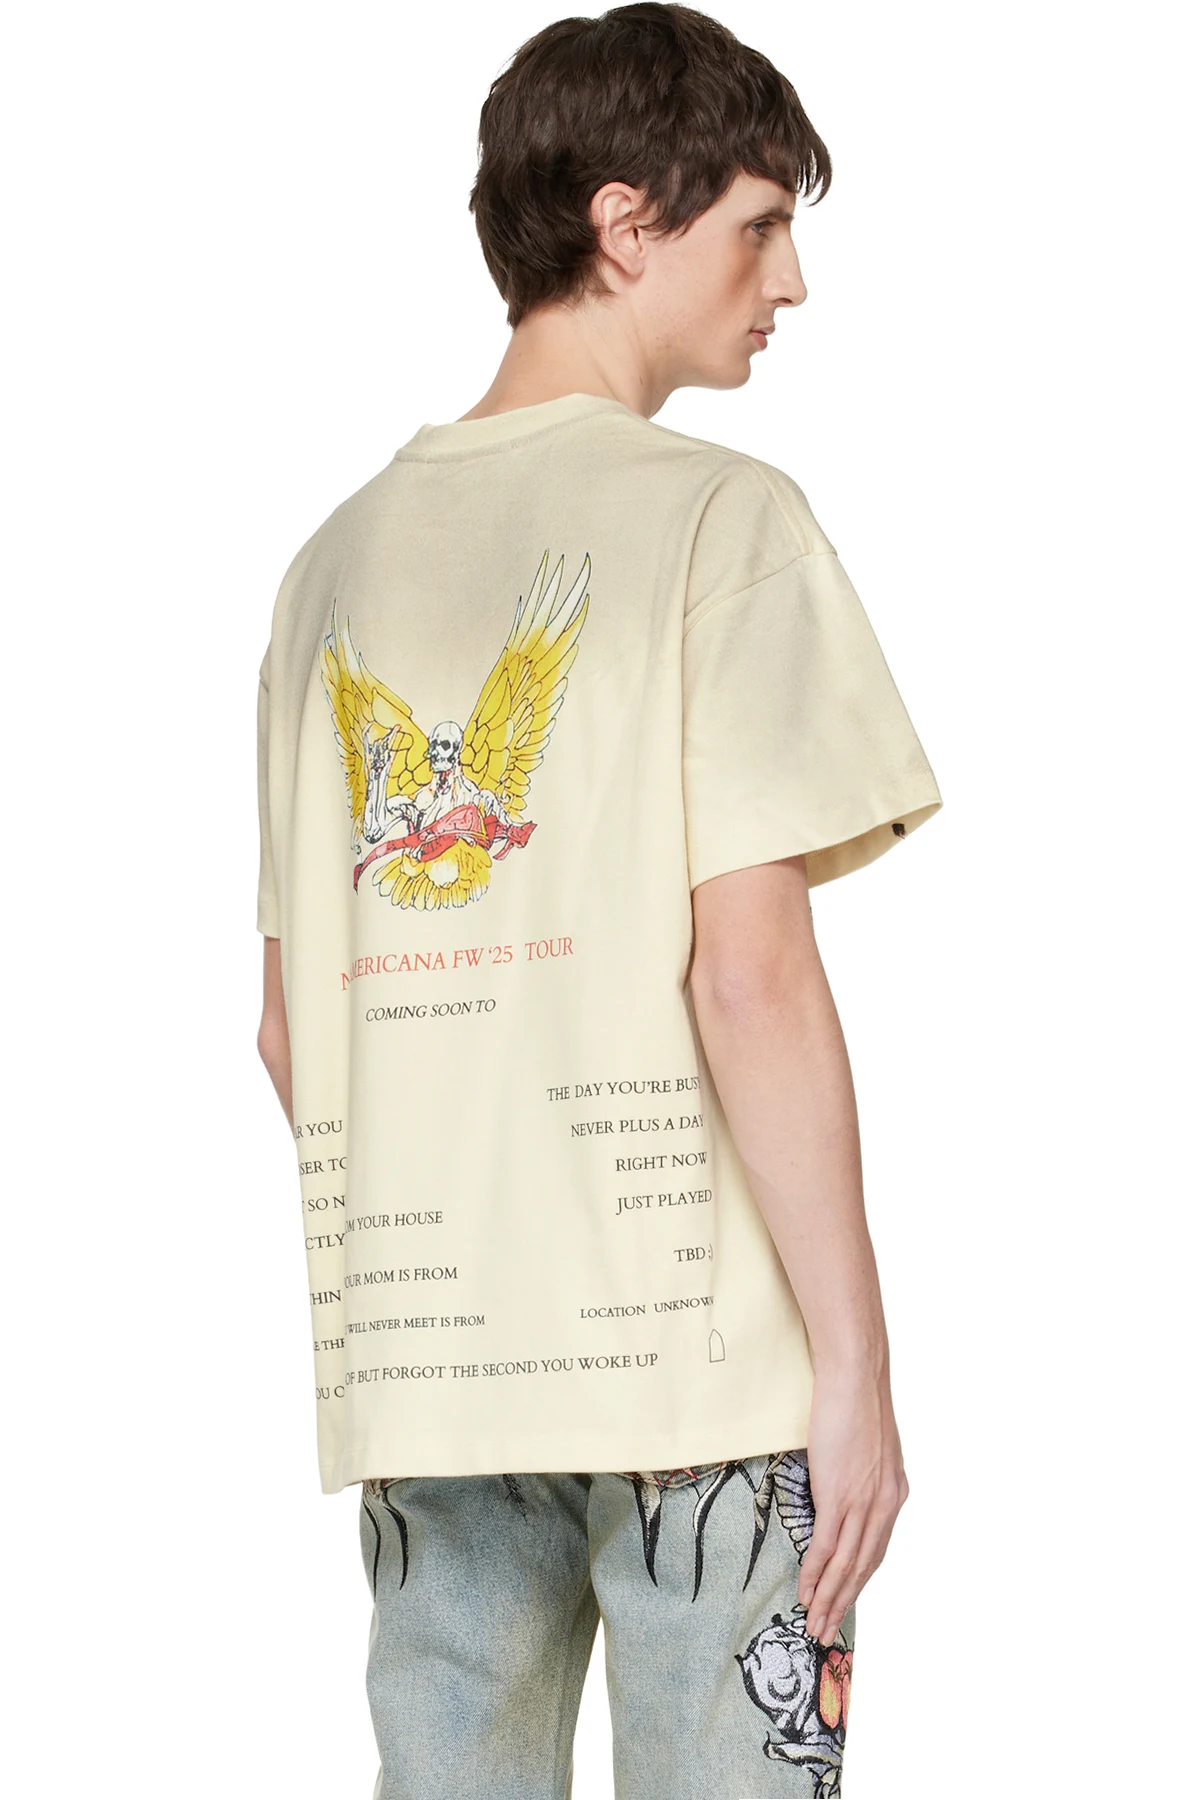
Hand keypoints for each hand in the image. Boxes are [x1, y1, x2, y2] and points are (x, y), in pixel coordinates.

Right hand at [795, 1370, 908, 1643]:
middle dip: (845, 1603)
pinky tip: (805, 1592)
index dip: (859, 1582)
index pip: (876, 1550)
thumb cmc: (857, 1402)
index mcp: (894, 1495)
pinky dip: (815, 1574)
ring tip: (815, 1624)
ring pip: (846, 1565)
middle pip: (863, 1568)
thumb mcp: (870, 1448)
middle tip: (827, 1632)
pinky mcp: (840, 1496)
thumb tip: (847, 1487)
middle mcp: (884, 1506)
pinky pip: (826, 1546)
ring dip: (829, 1599)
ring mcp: (863, 1503)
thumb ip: (865, 1475)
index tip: (845, 1604)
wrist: (856, 1378)